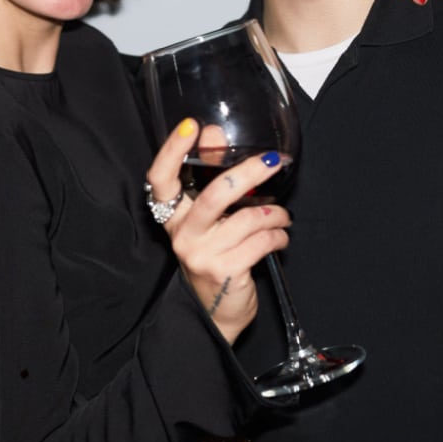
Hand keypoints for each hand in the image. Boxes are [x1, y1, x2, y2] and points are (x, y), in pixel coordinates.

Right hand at [146, 119, 291, 342]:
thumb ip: (211, 179)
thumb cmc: (215, 258)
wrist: (215, 315)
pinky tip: (280, 236)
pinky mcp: (225, 271)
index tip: (190, 126)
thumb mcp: (209, 221)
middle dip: (249, 173)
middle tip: (273, 161)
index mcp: (173, 217)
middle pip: (214, 194)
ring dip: (274, 213)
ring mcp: (202, 255)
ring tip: (282, 215)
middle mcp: (182, 235)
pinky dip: (278, 235)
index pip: (161, 179)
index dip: (172, 150)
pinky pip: (261, 241)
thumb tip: (215, 134)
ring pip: (247, 218)